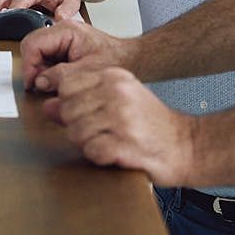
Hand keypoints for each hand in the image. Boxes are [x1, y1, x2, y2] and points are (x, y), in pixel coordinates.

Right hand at [20, 16, 126, 90]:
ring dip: (40, 70)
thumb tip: (39, 82)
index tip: (31, 84)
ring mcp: (61, 37)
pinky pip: (45, 56)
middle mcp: (61, 29)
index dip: (29, 65)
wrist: (129, 58)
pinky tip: (57, 80)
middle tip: (39, 86)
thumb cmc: (115, 60)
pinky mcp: (63, 45)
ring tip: (51, 84)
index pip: (33, 43)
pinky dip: (46, 70)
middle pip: (32, 46)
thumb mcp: (87, 71)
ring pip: (36, 52)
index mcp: (66, 30)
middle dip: (33, 68)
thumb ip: (62, 76)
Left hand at [44, 65, 196, 185]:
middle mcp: (117, 94)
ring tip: (107, 142)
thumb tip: (48, 106)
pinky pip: (91, 151)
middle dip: (75, 126)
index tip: (79, 113)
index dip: (66, 103)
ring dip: (87, 143)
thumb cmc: (151, 123)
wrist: (186, 144)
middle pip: (67, 109)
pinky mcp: (125, 144)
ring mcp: (122, 118)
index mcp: (114, 77)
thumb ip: (82, 101)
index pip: (66, 84)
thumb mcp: (119, 101)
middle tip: (97, 132)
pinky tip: (113, 152)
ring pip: (75, 131)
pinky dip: (98, 157)